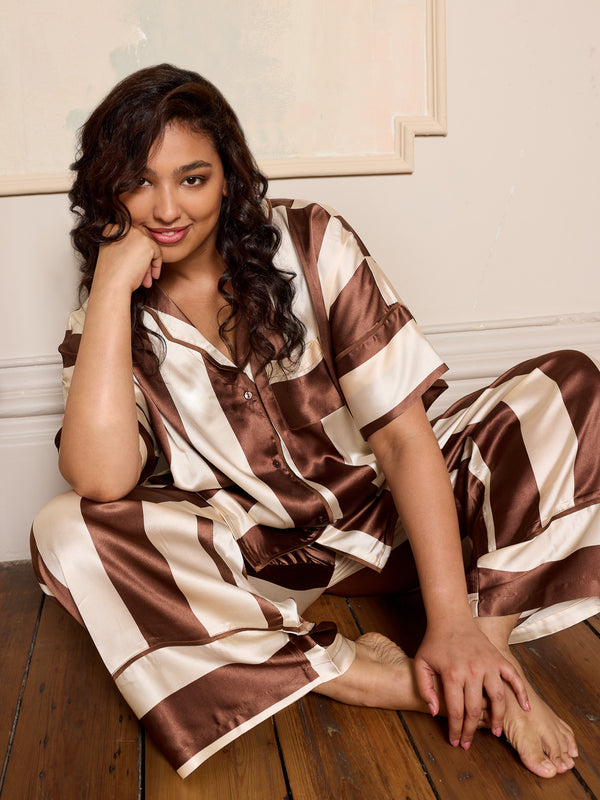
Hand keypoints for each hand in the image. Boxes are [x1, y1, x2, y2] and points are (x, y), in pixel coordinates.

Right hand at [95, 224, 162, 293]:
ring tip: (145, 280)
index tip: (133, 268)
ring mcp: (135, 233)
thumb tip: (143, 249)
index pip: (130, 239)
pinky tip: (152, 277)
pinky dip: (156, 265)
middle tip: (142, 277)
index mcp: (111, 229)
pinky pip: (158, 253)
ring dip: (148, 265)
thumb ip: (127, 248)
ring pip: (149, 248)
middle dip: (142, 260)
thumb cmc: (112, 275)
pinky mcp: (147, 242)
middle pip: (140, 242)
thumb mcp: (116, 255)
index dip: (134, 255)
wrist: (112, 285)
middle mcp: (122, 227)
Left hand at [414, 618, 529, 748]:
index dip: (456, 729)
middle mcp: (472, 670)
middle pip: (475, 709)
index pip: (456, 710)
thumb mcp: (420, 664)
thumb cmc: (434, 643)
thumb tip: (434, 713)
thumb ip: (425, 688)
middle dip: (471, 730)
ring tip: (495, 732)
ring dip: (497, 719)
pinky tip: (524, 709)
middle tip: (468, 743)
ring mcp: (488, 664)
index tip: (455, 741)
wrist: (450, 618)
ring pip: (498, 698)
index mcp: (452, 674)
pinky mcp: (498, 658)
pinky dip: (522, 693)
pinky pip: (514, 678)